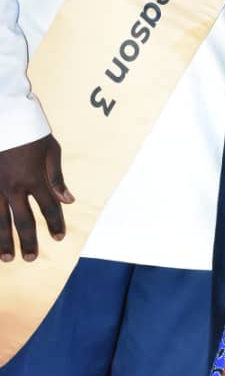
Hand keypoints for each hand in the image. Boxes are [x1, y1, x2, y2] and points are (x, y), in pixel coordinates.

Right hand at [0, 135, 73, 260]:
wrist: (6, 116)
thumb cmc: (31, 132)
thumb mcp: (51, 150)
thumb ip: (57, 178)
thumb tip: (68, 200)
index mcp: (34, 178)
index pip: (48, 207)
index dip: (55, 223)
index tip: (58, 237)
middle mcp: (14, 187)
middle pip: (22, 220)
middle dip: (28, 241)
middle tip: (31, 259)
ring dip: (3, 241)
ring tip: (6, 258)